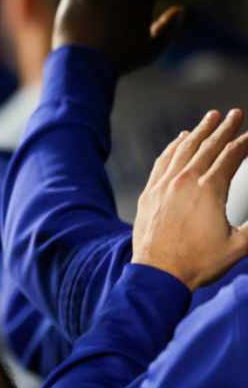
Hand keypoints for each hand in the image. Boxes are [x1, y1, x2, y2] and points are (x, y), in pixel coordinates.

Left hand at [132, 109, 247, 289]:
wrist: (157, 274)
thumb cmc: (199, 263)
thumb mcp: (240, 246)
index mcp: (209, 190)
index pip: (231, 156)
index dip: (245, 142)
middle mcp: (184, 181)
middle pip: (207, 146)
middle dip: (224, 127)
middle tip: (235, 112)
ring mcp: (163, 185)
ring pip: (183, 150)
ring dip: (199, 131)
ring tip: (210, 117)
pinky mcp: (149, 193)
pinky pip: (162, 161)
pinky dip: (173, 147)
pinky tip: (180, 140)